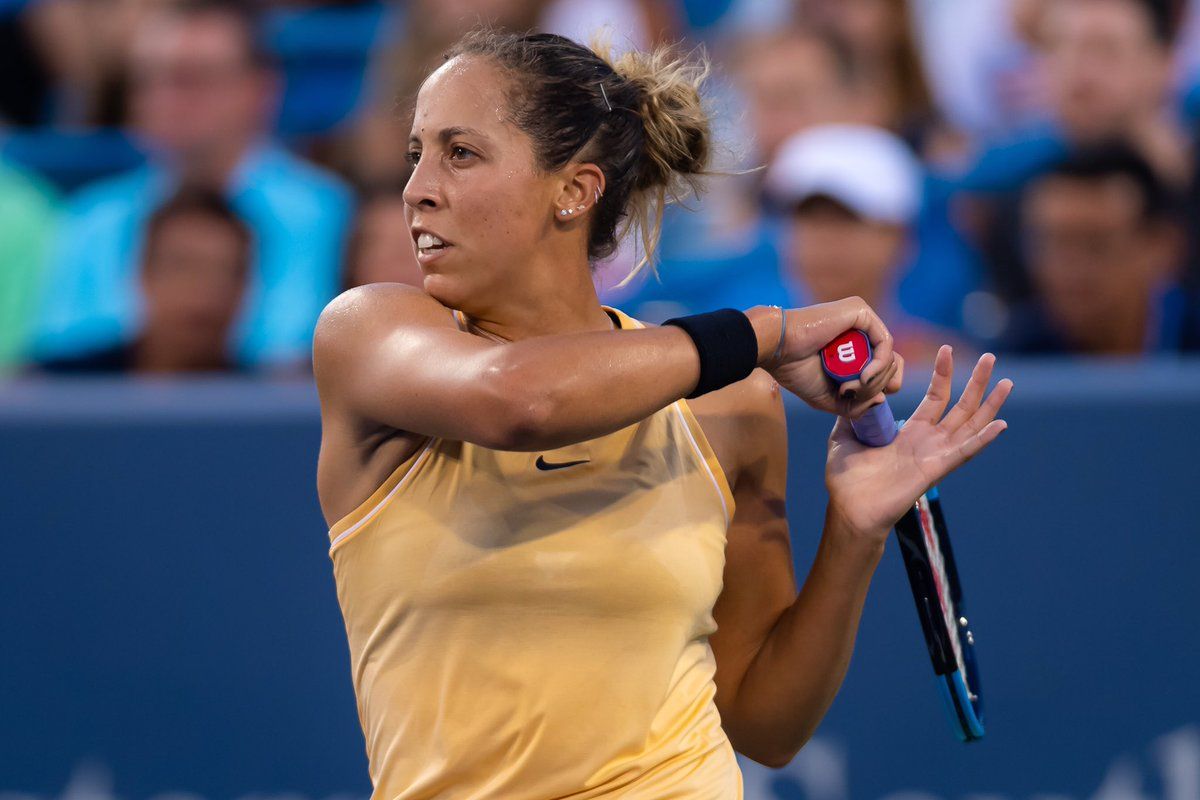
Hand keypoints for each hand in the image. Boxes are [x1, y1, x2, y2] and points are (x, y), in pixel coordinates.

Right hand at [752, 298, 903, 416]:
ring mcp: (862, 319)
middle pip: (890, 365)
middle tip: (848, 392)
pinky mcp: (861, 312)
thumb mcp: (828, 398)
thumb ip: (855, 404)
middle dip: (874, 387)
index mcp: (854, 347)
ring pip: (890, 357)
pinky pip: (885, 343)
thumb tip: (882, 399)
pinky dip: (879, 365)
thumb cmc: (794, 370)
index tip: (864, 398)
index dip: (881, 386)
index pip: (886, 367)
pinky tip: (863, 377)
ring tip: (849, 387)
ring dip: (874, 380)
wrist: (776, 349)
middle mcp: (861, 331)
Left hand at [824, 346, 1012, 542]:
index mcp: (910, 431)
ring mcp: (934, 455)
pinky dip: (982, 439)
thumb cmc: (846, 478)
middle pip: (960, 406)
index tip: (946, 349)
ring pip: (969, 425)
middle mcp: (928, 441)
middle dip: (976, 381)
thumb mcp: (844, 435)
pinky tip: (1000, 424)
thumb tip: (851, 389)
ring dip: (989, 404)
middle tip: (989, 357)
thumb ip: (852, 412)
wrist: (849, 508)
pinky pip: (963, 452)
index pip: (935, 397)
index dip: (943, 374)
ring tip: (1007, 382)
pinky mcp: (934, 470)